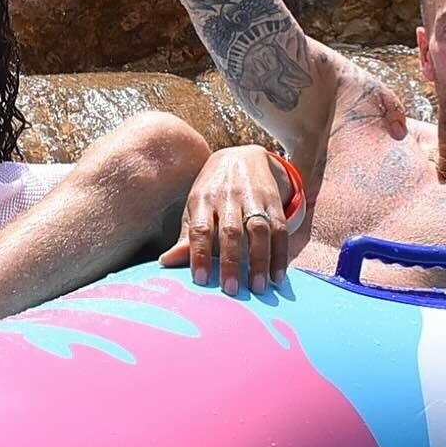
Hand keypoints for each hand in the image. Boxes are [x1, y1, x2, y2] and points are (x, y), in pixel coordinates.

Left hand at [160, 145, 296, 294]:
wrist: (242, 156)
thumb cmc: (212, 192)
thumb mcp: (194, 208)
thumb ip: (185, 237)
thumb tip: (165, 263)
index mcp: (203, 200)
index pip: (200, 228)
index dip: (200, 254)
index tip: (201, 280)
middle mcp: (228, 198)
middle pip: (231, 231)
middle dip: (231, 261)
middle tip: (231, 290)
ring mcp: (253, 198)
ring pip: (259, 229)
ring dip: (260, 260)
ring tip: (258, 288)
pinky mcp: (274, 202)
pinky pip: (280, 229)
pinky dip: (280, 254)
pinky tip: (277, 277)